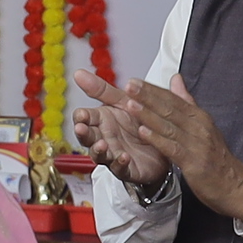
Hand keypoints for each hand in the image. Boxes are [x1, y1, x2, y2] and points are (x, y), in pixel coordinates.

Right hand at [72, 67, 169, 189]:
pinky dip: (120, 163)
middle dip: (83, 134)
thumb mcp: (122, 101)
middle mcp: (104, 138)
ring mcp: (113, 154)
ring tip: (102, 144)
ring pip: (99, 155)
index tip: (81, 115)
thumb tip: (78, 73)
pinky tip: (124, 157)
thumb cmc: (138, 122)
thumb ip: (101, 89)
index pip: (84, 118)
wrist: (164, 143)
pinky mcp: (127, 169)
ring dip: (99, 150)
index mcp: (102, 120)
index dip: (81, 117)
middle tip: (82, 128)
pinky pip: (120, 168)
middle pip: (87, 137)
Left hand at [118, 69, 242, 224]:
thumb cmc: (216, 157)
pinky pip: (173, 148)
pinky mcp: (195, 162)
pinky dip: (158, 139)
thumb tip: (176, 79)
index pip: (173, 99)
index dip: (153, 89)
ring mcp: (197, 144)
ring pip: (169, 126)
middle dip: (147, 96)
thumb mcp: (203, 125)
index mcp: (199, 117)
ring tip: (130, 105)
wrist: (234, 185)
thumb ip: (186, 102)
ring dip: (148, 115)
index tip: (134, 81)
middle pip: (170, 108)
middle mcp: (199, 127)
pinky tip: (143, 132)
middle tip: (129, 86)